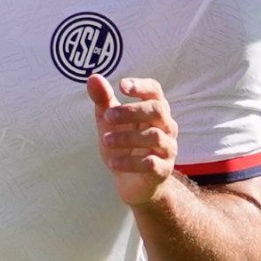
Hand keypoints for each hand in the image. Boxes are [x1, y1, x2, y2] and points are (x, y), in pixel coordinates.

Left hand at [87, 75, 178, 207]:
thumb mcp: (109, 121)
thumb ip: (102, 100)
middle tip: (108, 116)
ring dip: (127, 137)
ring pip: (154, 136)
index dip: (141, 86)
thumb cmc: (123, 144)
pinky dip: (130, 162)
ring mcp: (167, 148)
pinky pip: (151, 164)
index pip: (155, 91)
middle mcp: (166, 126)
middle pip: (157, 110)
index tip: (122, 86)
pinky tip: (113, 162)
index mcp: (154, 110)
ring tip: (105, 140)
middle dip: (131, 111)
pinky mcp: (163, 170)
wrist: (132, 182)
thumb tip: (93, 77)